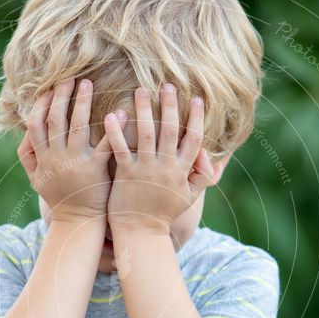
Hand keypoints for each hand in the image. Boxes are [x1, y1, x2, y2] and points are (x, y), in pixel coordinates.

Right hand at [17, 77, 126, 223]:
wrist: (77, 223)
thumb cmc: (59, 199)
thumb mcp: (36, 180)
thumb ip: (28, 156)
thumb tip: (24, 133)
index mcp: (42, 158)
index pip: (36, 123)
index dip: (42, 103)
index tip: (50, 86)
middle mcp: (56, 158)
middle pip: (55, 119)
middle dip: (62, 95)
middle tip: (71, 77)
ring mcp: (75, 163)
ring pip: (76, 126)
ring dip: (82, 102)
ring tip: (88, 84)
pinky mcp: (95, 170)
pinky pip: (105, 145)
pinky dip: (113, 128)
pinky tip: (122, 112)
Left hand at [104, 84, 213, 233]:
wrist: (141, 233)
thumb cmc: (163, 213)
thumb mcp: (188, 196)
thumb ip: (200, 175)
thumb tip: (206, 154)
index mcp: (182, 171)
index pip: (194, 139)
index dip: (196, 118)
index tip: (196, 98)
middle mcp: (166, 168)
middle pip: (171, 131)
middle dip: (170, 106)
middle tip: (167, 84)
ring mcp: (146, 171)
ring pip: (147, 135)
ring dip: (144, 111)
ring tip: (141, 90)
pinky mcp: (126, 175)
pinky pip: (121, 149)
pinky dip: (116, 132)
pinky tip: (112, 114)